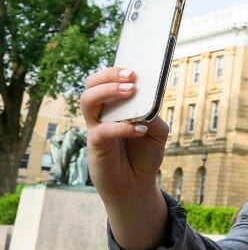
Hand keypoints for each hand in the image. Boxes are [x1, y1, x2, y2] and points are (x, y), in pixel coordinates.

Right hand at [81, 67, 168, 201]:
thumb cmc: (144, 154)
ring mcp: (96, 128)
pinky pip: (102, 130)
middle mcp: (102, 113)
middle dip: (109, 75)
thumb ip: (152, 114)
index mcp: (116, 105)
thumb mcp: (157, 131)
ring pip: (87, 101)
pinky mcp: (95, 146)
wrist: (136, 185)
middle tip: (131, 76)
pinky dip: (121, 127)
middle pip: (91, 84)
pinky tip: (139, 129)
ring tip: (131, 90)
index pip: (108, 80)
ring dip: (108, 92)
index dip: (116, 69)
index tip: (134, 65)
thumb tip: (147, 101)